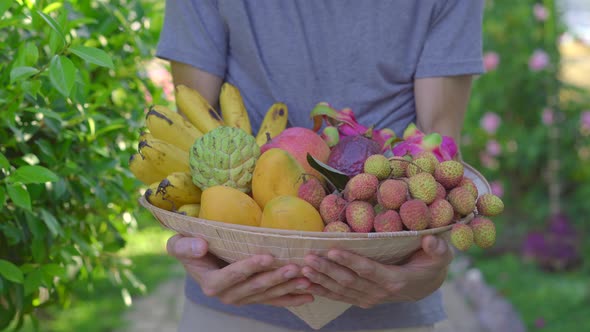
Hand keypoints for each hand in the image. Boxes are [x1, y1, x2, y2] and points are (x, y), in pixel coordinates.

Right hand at [167, 234, 313, 306]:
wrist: (197, 258)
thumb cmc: (189, 246)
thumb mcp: (178, 243)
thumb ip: (185, 246)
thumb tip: (201, 246)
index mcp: (211, 283)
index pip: (232, 276)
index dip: (250, 267)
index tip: (267, 257)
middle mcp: (227, 295)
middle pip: (255, 288)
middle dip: (276, 279)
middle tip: (294, 268)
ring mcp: (242, 299)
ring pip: (268, 295)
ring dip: (288, 288)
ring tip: (306, 279)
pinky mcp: (254, 298)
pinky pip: (274, 300)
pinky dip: (292, 298)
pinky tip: (309, 295)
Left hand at [301, 235, 452, 308]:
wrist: (426, 286)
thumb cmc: (430, 265)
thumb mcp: (440, 256)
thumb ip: (437, 249)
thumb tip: (431, 240)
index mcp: (395, 280)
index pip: (368, 270)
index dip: (350, 261)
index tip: (332, 251)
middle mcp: (379, 292)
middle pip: (349, 281)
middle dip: (327, 269)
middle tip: (309, 257)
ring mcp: (368, 298)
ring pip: (340, 290)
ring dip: (320, 279)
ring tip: (303, 267)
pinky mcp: (361, 299)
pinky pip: (338, 296)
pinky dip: (321, 290)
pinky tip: (306, 282)